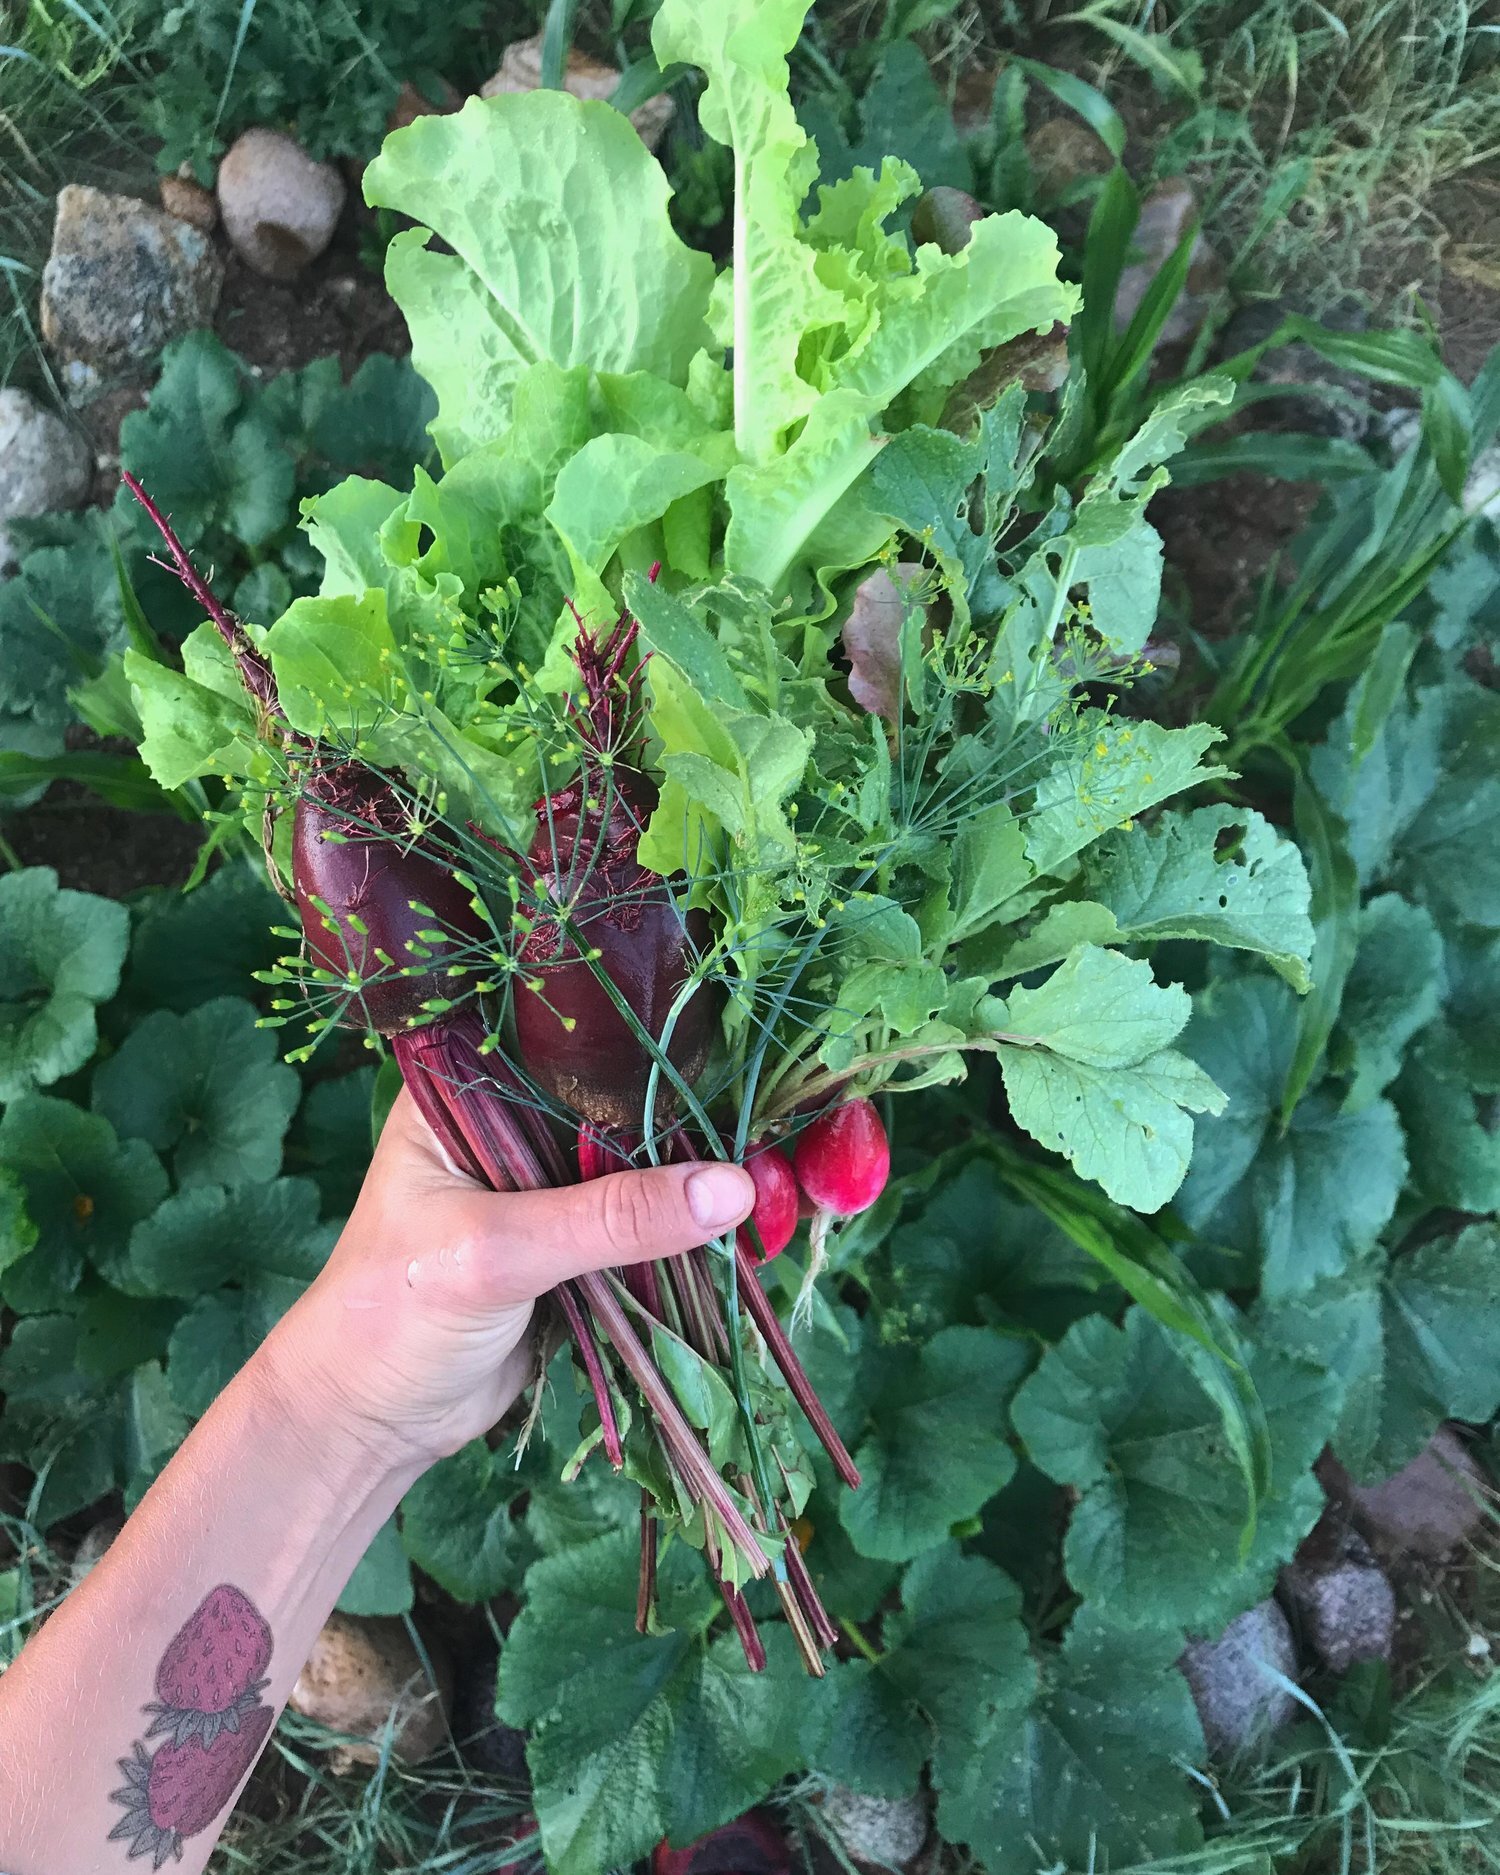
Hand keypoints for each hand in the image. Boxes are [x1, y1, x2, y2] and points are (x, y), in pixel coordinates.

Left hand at [260, 1090, 754, 1471]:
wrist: (368, 1426)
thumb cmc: (395, 1316)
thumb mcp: (499, 1254)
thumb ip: (609, 1219)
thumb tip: (732, 1188)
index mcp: (468, 1092)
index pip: (572, 1047)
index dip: (649, 1047)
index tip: (735, 1049)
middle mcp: (509, 1127)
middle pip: (619, 1107)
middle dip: (692, 1122)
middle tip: (777, 1126)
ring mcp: (544, 1189)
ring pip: (639, 1169)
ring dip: (698, 1182)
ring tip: (783, 1177)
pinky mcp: (572, 1247)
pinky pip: (643, 1228)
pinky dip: (689, 1234)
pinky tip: (751, 1228)